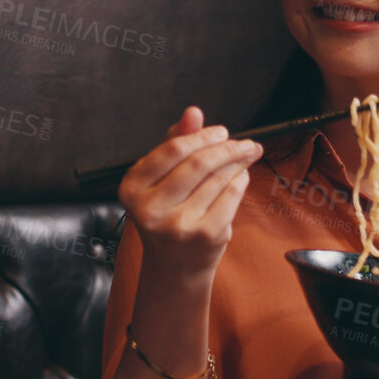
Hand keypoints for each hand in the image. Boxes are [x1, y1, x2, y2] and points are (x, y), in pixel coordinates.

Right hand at [119, 106, 262, 279]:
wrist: (175, 266)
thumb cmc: (168, 214)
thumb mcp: (161, 180)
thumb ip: (174, 143)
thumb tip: (193, 112)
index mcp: (132, 189)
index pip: (172, 150)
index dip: (201, 136)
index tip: (221, 132)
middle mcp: (149, 209)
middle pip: (198, 163)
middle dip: (227, 148)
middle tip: (244, 144)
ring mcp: (177, 225)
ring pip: (218, 178)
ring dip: (238, 163)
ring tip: (246, 157)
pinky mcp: (205, 235)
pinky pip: (231, 196)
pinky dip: (240, 182)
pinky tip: (240, 179)